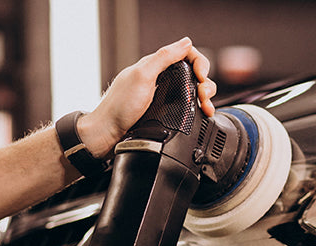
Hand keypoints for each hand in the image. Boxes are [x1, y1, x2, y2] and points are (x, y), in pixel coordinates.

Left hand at [77, 37, 217, 157]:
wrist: (108, 134)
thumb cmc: (119, 107)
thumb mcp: (142, 76)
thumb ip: (164, 57)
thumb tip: (186, 42)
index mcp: (156, 66)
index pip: (187, 55)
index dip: (199, 63)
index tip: (201, 76)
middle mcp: (162, 79)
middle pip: (195, 73)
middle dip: (206, 83)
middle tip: (203, 96)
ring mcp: (166, 96)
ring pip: (194, 90)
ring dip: (206, 97)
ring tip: (206, 107)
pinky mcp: (167, 111)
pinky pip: (190, 106)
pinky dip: (200, 108)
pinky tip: (203, 113)